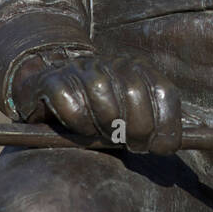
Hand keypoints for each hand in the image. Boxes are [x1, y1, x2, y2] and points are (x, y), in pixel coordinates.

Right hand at [10, 50, 181, 153]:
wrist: (43, 91)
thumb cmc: (94, 113)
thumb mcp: (126, 119)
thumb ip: (150, 128)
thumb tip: (169, 146)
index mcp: (136, 69)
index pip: (163, 91)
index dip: (166, 124)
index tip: (160, 148)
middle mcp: (110, 63)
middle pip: (134, 93)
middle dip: (136, 128)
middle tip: (128, 144)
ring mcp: (80, 69)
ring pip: (101, 94)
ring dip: (104, 125)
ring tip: (102, 136)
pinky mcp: (51, 81)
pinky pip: (70, 102)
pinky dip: (77, 123)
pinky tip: (79, 129)